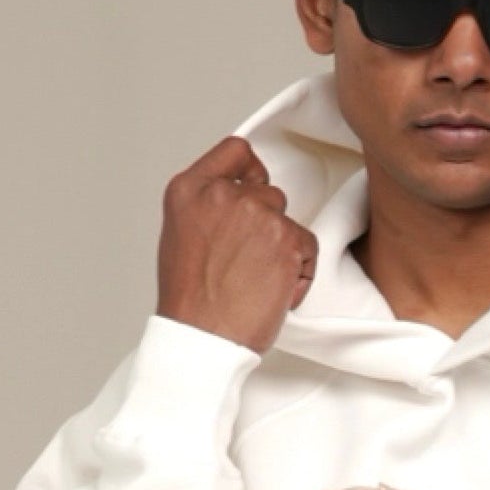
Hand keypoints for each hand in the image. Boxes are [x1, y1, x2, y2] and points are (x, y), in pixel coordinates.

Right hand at [156, 135, 317, 354]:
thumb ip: (207, 208)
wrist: (201, 338)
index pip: (235, 151)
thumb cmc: (190, 301)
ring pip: (287, 219)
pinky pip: (308, 246)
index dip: (250, 171)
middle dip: (265, 223)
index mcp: (189, 189)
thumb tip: (235, 202)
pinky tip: (273, 292)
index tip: (253, 188)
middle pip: (267, 191)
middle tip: (247, 260)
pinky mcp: (287, 239)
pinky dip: (299, 271)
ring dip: (282, 247)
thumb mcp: (181, 236)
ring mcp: (257, 213)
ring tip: (256, 280)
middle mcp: (223, 194)